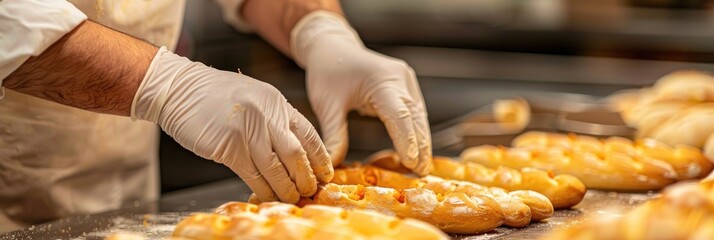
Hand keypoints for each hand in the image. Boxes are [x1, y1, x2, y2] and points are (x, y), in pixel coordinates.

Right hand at [131, 47, 332, 202]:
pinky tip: (269, 197)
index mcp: (277, 102)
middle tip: (311, 191)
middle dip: (307, 177)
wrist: (178, 89)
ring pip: (276, 169)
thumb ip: (274, 119)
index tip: (326, 174)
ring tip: (292, 199)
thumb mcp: (254, 97)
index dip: (320, 158)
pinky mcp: (229, 147)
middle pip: (297, 154)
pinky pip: (253, 175)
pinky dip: (264, 190)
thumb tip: (294, 151)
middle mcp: (267, 115)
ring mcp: (248, 131)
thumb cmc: (213, 96)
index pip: (309, 134)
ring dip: (286, 189)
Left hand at [291, 11, 431, 174]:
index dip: (407, 141)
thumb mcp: (327, 104)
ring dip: (422, 141)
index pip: (399, 115)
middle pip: (415, 117)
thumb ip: (334, 134)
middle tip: (420, 173)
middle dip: (420, 146)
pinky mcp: (406, 85)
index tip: (411, 163)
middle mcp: (400, 78)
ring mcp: (406, 80)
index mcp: (381, 80)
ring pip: (419, 115)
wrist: (332, 46)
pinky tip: (416, 150)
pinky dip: (416, 131)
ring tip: (421, 168)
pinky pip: (415, 111)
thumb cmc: (328, 71)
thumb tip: (333, 165)